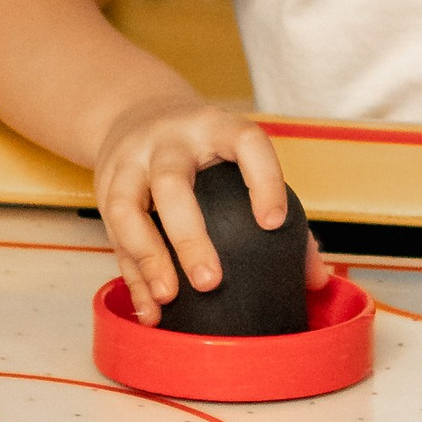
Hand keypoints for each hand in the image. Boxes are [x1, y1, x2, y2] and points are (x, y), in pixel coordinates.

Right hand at [94, 96, 297, 321]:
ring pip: (126, 207)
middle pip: (171, 182)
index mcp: (213, 126)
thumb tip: (317, 278)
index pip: (244, 141)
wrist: (132, 111)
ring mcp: (129, 164)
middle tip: (211, 281)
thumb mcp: (237, 155)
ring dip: (147, 257)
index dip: (263, 180)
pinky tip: (150, 311)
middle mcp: (167, 141)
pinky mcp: (105, 189)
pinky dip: (132, 277)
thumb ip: (280, 208)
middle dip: (189, 235)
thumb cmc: (202, 146)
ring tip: (169, 298)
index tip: (274, 223)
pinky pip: (113, 237)